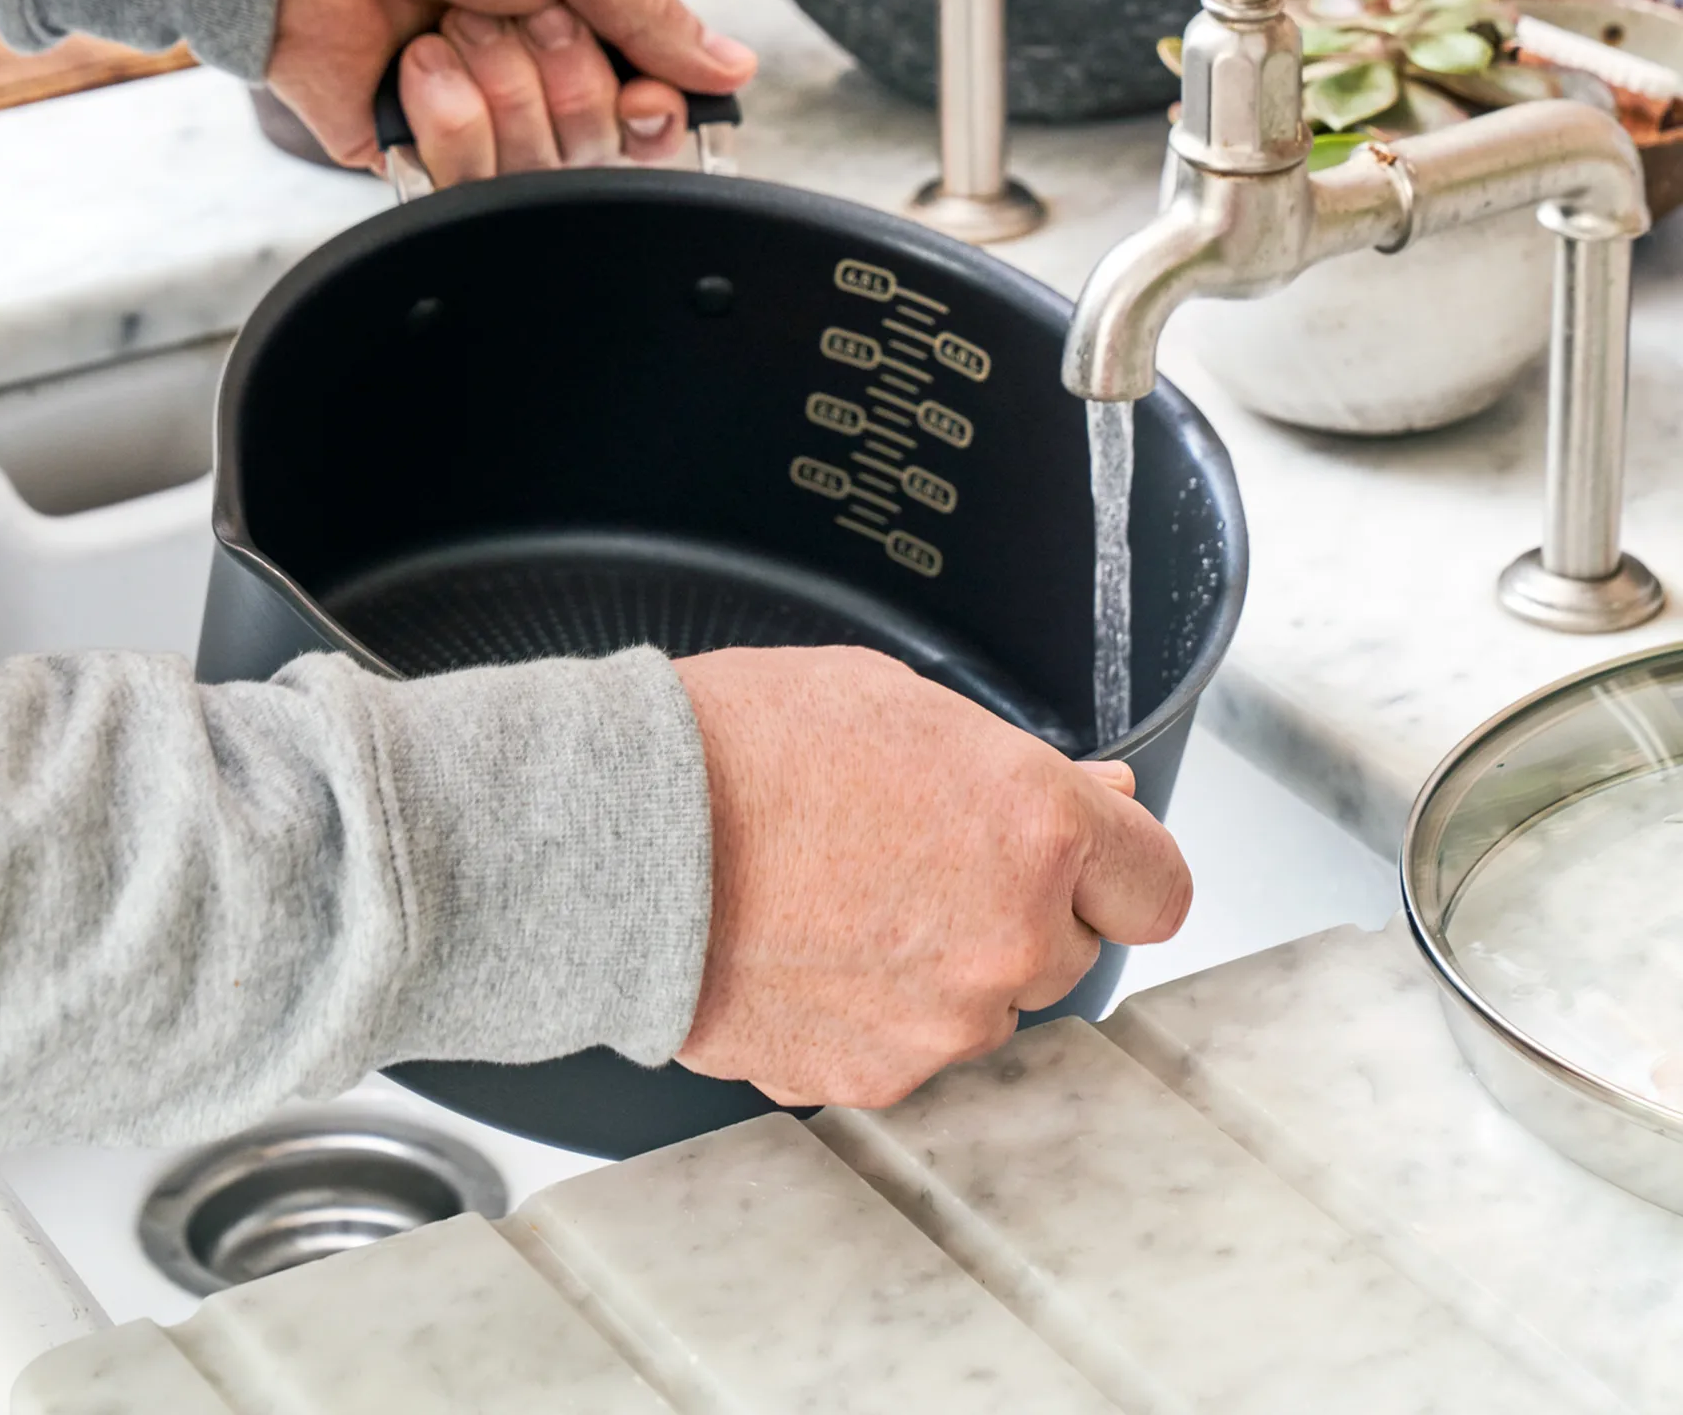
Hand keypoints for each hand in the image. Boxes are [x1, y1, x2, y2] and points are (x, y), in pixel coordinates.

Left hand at [267, 0, 753, 176]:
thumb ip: (651, 7)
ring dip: (504, 87)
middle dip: (565, 75)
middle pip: (598, 145)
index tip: (642, 91)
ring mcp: (466, 114)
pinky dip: (448, 115)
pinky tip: (416, 61)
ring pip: (536, 171)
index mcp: (578, 16)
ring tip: (452, 23)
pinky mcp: (402, 148)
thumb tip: (731, 69)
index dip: (652, 113)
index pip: (648, 112)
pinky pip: (460, 182)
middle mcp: (528, 73)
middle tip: (515, 9)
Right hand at [672, 646, 1190, 1108]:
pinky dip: (874, 1008)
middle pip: (1067, 946)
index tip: (1096, 857)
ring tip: (845, 892)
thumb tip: (1094, 797)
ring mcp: (942, 1023)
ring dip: (946, 961)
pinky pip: (906, 1046)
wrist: (624, 835)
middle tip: (924, 851)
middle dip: (1018, 905)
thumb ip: (1017, 767)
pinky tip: (812, 942)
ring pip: (985, 1003)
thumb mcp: (903, 704)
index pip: (1157, 884)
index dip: (1121, 863)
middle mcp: (1008, 938)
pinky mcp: (871, 1076)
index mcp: (1035, 829)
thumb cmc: (746, 747)